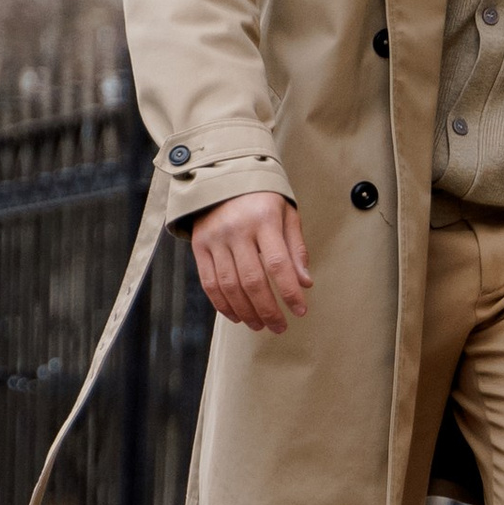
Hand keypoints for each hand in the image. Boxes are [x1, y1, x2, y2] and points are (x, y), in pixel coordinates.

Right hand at [192, 189, 312, 332]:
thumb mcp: (286, 214)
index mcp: (264, 219)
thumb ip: (296, 248)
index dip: (289, 292)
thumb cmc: (262, 198)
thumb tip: (304, 283)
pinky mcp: (199, 246)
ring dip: (246, 312)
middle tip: (279, 327)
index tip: (300, 311)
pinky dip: (222, 304)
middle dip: (268, 310)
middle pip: (252, 281)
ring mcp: (215, 239)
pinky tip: (237, 316)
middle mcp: (237, 230)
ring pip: (229, 286)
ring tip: (260, 325)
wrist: (221, 176)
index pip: (278, 264)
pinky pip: (209, 283)